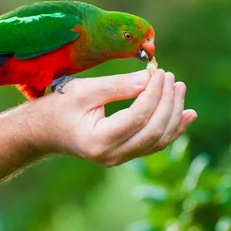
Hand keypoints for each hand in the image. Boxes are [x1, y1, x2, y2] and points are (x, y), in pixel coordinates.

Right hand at [32, 69, 196, 166]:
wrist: (44, 131)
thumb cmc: (59, 106)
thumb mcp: (85, 90)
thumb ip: (118, 85)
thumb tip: (151, 78)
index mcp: (98, 140)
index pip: (137, 117)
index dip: (154, 93)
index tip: (160, 72)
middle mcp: (111, 156)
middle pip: (153, 131)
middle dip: (168, 103)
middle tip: (172, 78)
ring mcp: (119, 159)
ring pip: (158, 141)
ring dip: (174, 114)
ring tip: (180, 89)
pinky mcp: (124, 155)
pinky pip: (154, 144)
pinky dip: (172, 128)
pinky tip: (187, 114)